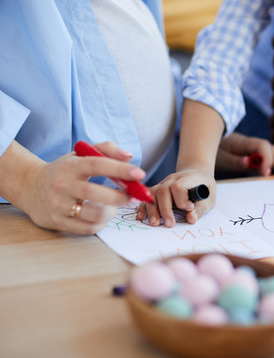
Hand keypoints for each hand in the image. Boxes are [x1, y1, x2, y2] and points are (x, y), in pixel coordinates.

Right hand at [17, 142, 144, 233]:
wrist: (29, 186)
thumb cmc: (64, 170)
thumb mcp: (81, 154)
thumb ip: (106, 149)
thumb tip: (129, 156)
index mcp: (70, 166)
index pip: (97, 164)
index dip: (120, 169)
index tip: (140, 174)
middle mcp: (62, 185)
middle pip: (95, 192)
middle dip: (120, 197)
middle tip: (134, 197)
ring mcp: (58, 205)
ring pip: (93, 214)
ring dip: (112, 212)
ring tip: (115, 207)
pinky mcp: (56, 221)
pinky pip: (86, 228)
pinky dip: (101, 224)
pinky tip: (102, 216)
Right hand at [136, 169, 215, 226]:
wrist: (197, 174)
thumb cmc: (204, 188)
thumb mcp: (209, 198)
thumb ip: (200, 208)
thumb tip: (191, 219)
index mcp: (187, 178)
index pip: (178, 186)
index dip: (181, 199)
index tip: (189, 208)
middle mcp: (172, 179)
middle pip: (163, 191)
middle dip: (165, 209)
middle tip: (170, 224)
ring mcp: (163, 183)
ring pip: (152, 194)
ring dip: (152, 210)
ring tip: (155, 223)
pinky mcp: (157, 190)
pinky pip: (147, 197)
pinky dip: (143, 207)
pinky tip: (141, 216)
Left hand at [216, 133, 273, 176]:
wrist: (206, 140)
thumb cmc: (212, 150)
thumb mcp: (219, 157)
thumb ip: (234, 161)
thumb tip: (248, 162)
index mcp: (242, 142)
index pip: (262, 146)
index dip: (267, 159)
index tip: (266, 173)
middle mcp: (251, 144)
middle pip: (271, 149)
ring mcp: (253, 150)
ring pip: (272, 154)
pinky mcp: (253, 156)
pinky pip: (268, 159)